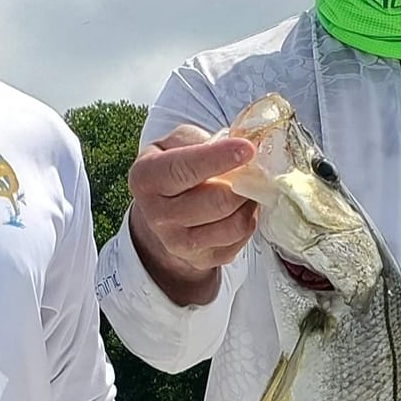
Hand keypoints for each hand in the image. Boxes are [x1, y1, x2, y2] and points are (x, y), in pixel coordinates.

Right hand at [127, 124, 259, 301]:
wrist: (163, 211)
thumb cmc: (174, 168)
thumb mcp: (175, 143)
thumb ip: (199, 140)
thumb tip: (238, 144)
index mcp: (146, 179)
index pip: (185, 169)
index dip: (218, 158)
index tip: (247, 148)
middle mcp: (157, 216)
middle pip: (217, 201)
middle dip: (244, 182)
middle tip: (253, 168)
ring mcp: (178, 243)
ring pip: (234, 224)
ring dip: (250, 202)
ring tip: (246, 187)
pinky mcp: (201, 260)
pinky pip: (239, 239)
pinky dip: (248, 219)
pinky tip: (241, 207)